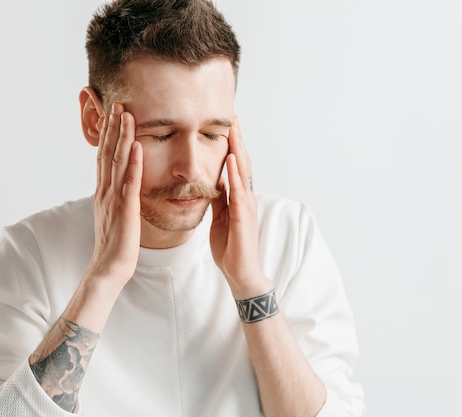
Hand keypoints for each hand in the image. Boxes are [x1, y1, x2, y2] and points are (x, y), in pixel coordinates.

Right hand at [87, 103, 142, 286]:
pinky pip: (130, 181)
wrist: (109, 267)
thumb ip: (116, 199)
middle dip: (113, 128)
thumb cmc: (114, 245)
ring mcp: (114, 198)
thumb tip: (120, 187)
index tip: (113, 115)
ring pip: (117, 161)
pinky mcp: (125, 208)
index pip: (105, 157)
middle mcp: (106, 191)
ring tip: (126, 114)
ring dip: (122, 137)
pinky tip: (137, 146)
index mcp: (104, 192)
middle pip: (108, 153)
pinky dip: (133, 162)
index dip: (108, 135)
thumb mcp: (113, 216)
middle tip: (117, 103)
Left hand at [210, 117, 268, 296]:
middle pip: (243, 162)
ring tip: (234, 129)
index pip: (236, 166)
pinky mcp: (243, 217)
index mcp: (238, 198)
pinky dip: (236, 174)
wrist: (240, 272)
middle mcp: (245, 197)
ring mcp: (246, 206)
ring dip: (239, 149)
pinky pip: (239, 192)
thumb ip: (219, 200)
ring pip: (244, 172)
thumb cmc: (231, 247)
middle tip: (233, 117)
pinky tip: (232, 159)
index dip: (232, 145)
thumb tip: (214, 182)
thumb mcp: (220, 218)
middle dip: (238, 139)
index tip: (227, 126)